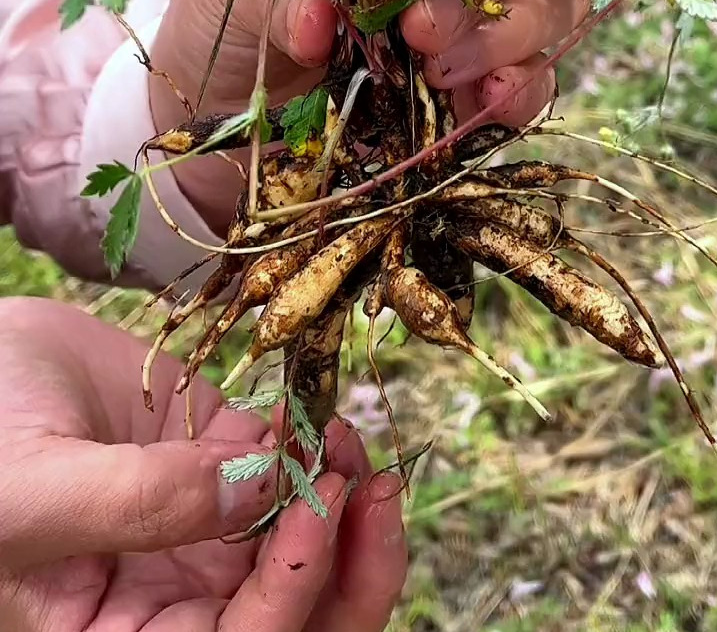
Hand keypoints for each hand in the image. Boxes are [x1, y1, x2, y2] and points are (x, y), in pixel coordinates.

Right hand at [0, 299, 406, 631]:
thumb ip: (140, 503)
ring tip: (345, 435)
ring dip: (346, 499)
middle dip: (353, 566)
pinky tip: (313, 412)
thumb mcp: (30, 491)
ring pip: (310, 544)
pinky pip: (292, 468)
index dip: (294, 592)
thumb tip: (260, 490)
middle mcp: (175, 597)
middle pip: (298, 615)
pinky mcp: (221, 458)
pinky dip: (318, 445)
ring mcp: (205, 527)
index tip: (319, 503)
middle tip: (375, 488)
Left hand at [151, 0, 588, 230]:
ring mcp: (480, 19)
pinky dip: (527, 88)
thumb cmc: (228, 26)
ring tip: (446, 70)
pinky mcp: (485, 89)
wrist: (218, 123)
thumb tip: (320, 17)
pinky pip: (542, 78)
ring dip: (516, 32)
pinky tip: (489, 102)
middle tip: (420, 29)